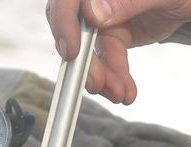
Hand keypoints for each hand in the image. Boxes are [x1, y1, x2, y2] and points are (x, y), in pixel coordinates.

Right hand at [46, 0, 190, 103]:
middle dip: (83, 62)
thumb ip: (126, 2)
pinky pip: (109, 60)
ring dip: (102, 77)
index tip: (71, 51)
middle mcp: (94, 0)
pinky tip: (126, 92)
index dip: (63, 24)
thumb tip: (92, 14)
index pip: (68, 1)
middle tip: (96, 84)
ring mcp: (103, 18)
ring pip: (90, 51)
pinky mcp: (115, 35)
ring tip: (119, 94)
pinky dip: (116, 78)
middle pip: (74, 30)